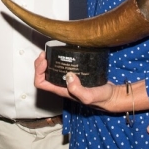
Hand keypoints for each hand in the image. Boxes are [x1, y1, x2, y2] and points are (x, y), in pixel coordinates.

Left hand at [34, 52, 148, 111]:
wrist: (111, 95)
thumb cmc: (100, 98)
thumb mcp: (89, 96)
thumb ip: (78, 90)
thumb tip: (68, 76)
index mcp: (60, 90)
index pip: (41, 83)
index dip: (38, 72)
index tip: (45, 61)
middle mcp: (61, 85)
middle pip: (43, 75)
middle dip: (40, 64)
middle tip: (45, 53)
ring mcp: (67, 79)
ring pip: (50, 70)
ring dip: (47, 60)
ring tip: (50, 51)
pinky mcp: (75, 73)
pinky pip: (61, 66)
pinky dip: (58, 59)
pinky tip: (63, 52)